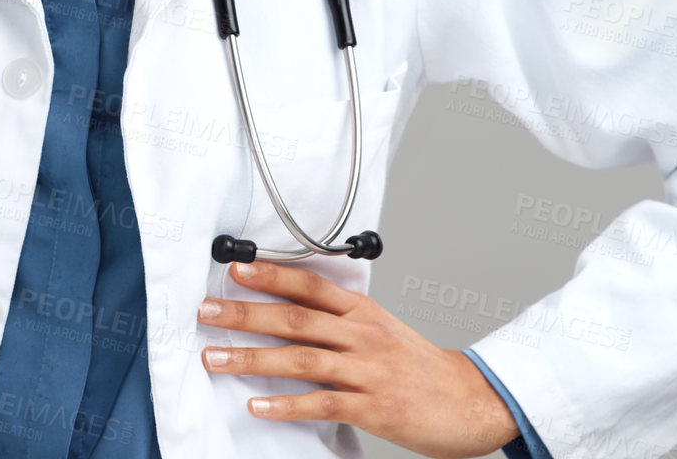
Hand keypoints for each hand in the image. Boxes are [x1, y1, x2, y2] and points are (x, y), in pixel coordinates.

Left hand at [199, 260, 520, 458]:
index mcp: (364, 312)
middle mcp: (362, 335)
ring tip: (216, 358)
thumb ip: (339, 320)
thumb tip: (289, 310)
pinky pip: (321, 403)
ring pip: (300, 359)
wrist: (469, 401)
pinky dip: (286, 404)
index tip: (235, 269)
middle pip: (295, 319)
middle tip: (207, 312)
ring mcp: (367, 371)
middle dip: (245, 314)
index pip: (310, 285)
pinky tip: (258, 405)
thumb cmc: (420, 367)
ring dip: (252, 358)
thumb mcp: (382, 329)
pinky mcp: (373, 407)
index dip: (271, 275)